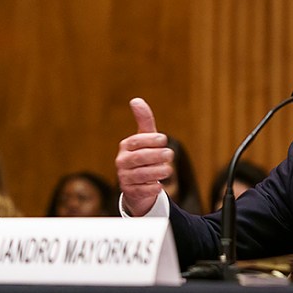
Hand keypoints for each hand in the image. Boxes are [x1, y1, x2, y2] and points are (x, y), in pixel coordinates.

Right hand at [115, 98, 173, 215]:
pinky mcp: (130, 192)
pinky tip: (159, 185)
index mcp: (126, 146)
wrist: (138, 183)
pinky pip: (141, 190)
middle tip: (170, 154)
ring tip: (168, 170)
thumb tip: (136, 100)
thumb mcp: (145, 138)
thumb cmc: (144, 156)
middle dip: (156, 155)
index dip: (151, 139)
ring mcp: (125, 177)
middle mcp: (122, 161)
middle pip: (139, 158)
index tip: (164, 139)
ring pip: (141, 175)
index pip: (137, 141)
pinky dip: (152, 188)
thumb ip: (144, 121)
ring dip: (157, 171)